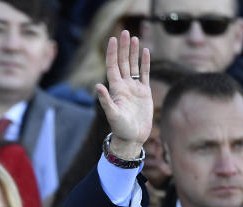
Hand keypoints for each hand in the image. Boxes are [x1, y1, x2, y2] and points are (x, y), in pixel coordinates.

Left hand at [95, 31, 151, 157]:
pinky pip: (145, 74)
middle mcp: (124, 86)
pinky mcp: (144, 92)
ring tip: (134, 38)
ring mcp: (134, 88)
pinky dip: (145, 63)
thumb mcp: (112, 114)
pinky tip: (145, 52)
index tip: (112, 39)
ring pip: (133, 66)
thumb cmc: (120, 128)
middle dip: (123, 48)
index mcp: (115, 89)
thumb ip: (105, 100)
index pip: (112, 66)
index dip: (112, 53)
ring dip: (133, 52)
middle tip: (124, 32)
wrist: (132, 138)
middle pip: (123, 62)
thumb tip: (97, 86)